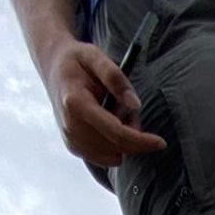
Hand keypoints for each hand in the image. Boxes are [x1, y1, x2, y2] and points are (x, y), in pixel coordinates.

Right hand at [42, 37, 166, 167]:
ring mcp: (70, 140)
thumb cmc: (78, 61)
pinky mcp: (74, 147)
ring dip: (124, 141)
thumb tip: (135, 105)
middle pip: (117, 147)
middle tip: (129, 108)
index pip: (115, 133)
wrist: (53, 68)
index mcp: (76, 104)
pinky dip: (114, 146)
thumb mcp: (96, 56)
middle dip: (133, 135)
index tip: (161, 142)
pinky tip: (108, 124)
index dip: (141, 141)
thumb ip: (116, 78)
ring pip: (113, 156)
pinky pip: (105, 158)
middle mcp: (70, 126)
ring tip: (115, 112)